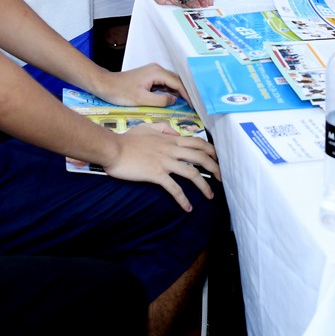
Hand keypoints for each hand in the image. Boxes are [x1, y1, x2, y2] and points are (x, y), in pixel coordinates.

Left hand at [93, 63, 186, 107]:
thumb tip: (174, 100)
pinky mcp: (149, 77)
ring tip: (187, 104)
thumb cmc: (120, 92)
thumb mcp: (141, 99)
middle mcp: (157, 69)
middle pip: (177, 81)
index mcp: (157, 72)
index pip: (178, 83)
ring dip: (179, 92)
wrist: (105, 85)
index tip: (194, 105)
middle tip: (194, 105)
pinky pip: (164, 84)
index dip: (188, 95)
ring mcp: (153, 72)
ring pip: (171, 82)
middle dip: (186, 92)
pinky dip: (171, 92)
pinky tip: (174, 100)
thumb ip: (160, 100)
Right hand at [104, 123, 218, 210]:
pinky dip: (183, 199)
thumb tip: (174, 132)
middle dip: (215, 168)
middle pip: (201, 157)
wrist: (112, 148)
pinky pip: (174, 188)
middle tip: (222, 178)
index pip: (198, 143)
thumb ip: (163, 129)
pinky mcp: (156, 174)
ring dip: (204, 186)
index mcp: (171, 139)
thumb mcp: (147, 127)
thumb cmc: (127, 139)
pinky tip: (188, 208)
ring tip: (211, 195)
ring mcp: (165, 162)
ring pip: (192, 173)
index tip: (219, 159)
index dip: (212, 151)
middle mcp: (172, 150)